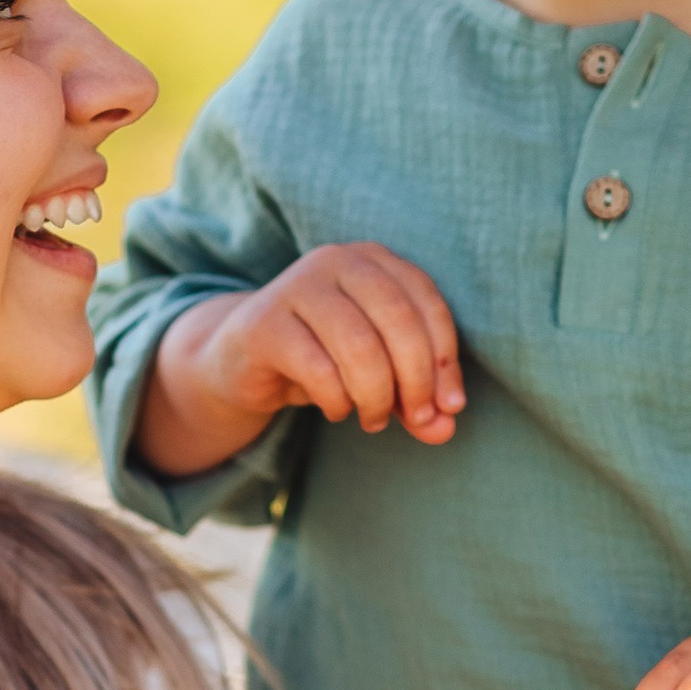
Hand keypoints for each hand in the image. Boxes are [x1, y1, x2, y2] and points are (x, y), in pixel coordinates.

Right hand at [135, 245, 464, 476]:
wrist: (241, 360)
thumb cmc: (322, 359)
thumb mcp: (378, 376)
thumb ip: (415, 399)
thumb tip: (446, 428)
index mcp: (373, 261)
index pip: (427, 304)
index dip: (445, 359)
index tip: (449, 405)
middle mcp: (336, 260)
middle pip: (399, 320)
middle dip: (416, 380)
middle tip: (416, 419)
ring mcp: (296, 286)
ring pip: (359, 346)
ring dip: (376, 396)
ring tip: (373, 420)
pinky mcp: (265, 323)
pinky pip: (318, 369)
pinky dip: (337, 400)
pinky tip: (336, 409)